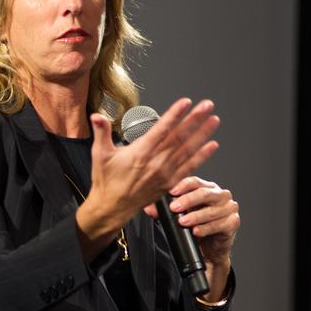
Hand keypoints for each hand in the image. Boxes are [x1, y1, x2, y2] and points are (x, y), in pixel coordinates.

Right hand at [76, 98, 219, 259]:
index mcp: (139, 153)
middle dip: (195, 120)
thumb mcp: (100, 154)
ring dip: (202, 134)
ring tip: (214, 120)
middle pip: (179, 137)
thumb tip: (96, 116)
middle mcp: (155, 163)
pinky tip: (212, 145)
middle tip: (207, 105)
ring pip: (188, 150)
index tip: (186, 102)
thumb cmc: (106, 180)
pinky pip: (189, 167)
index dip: (175, 115)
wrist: (112, 207)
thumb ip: (101, 132)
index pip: (161, 130)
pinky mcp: (169, 183)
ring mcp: (164, 173)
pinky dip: (202, 156)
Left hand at [144, 175, 238, 298]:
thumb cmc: (195, 228)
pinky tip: (196, 231)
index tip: (171, 192)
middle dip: (188, 200)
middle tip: (174, 208)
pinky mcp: (233, 222)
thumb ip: (164, 211)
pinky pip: (219, 224)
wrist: (209, 249)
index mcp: (208, 188)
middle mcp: (220, 195)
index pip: (195, 181)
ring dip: (196, 216)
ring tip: (183, 222)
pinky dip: (206, 228)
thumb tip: (148, 208)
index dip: (183, 185)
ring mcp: (229, 208)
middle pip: (205, 193)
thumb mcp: (178, 217)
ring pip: (212, 210)